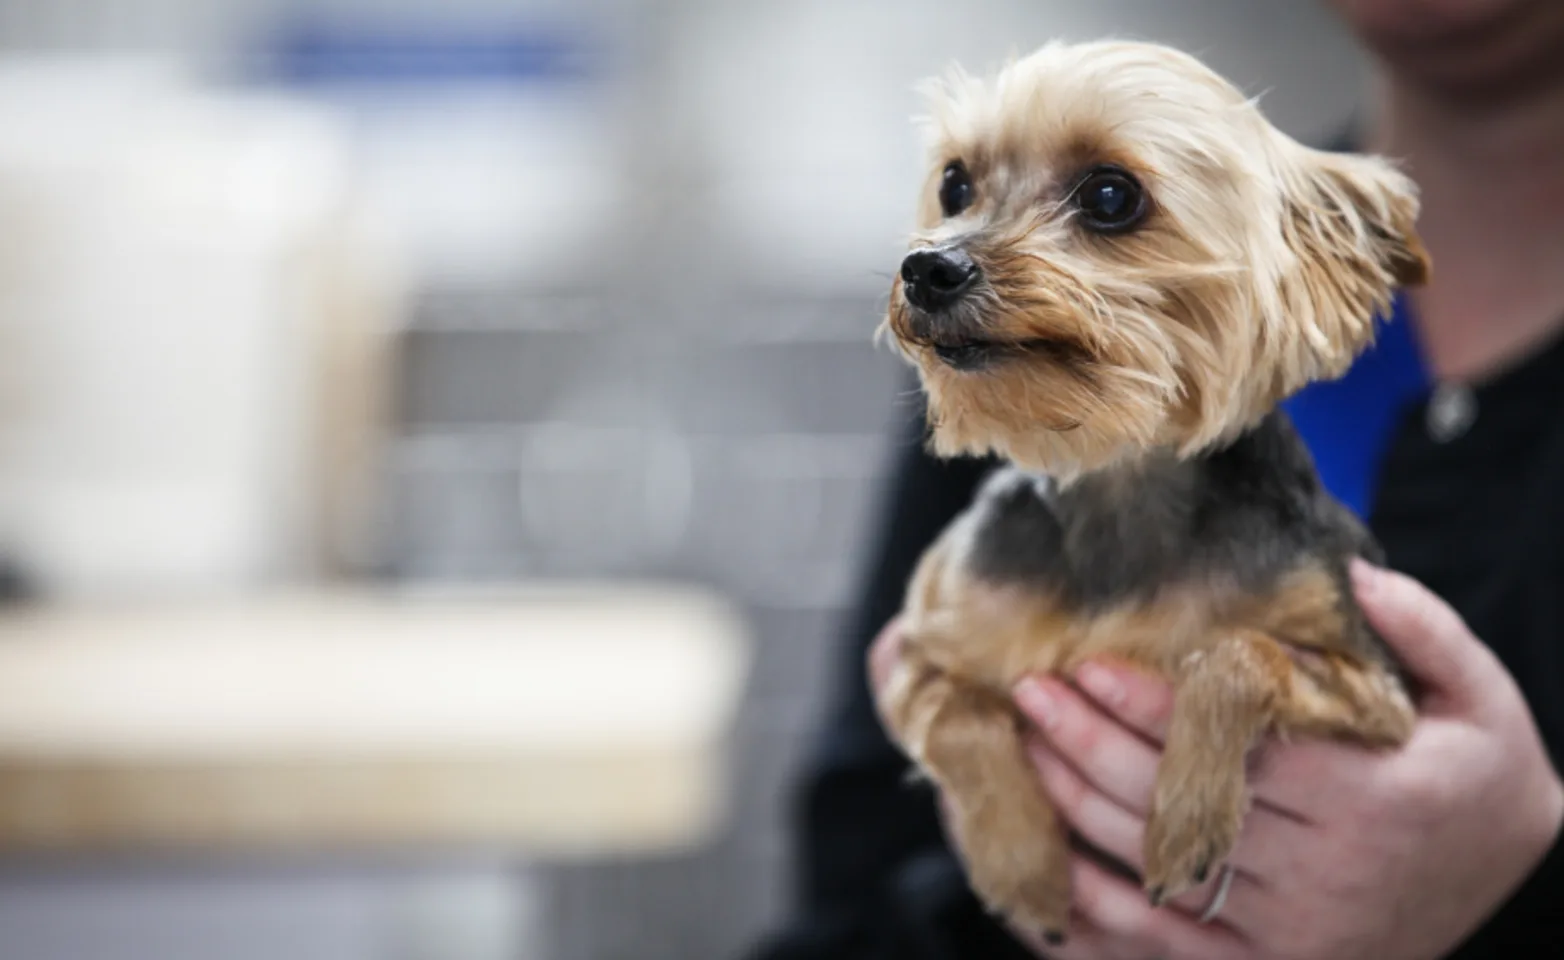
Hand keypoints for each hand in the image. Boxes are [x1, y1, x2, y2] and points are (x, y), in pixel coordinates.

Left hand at [1001, 560, 1563, 958]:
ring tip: (1028, 748)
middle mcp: (1325, 874)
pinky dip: (1095, 904)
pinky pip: (1160, 944)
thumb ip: (1423, 631)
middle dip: (1089, 744)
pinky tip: (1049, 854)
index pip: (1237, 749)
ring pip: (1155, 866)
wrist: (1512, 900)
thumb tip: (1351, 575)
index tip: (1090, 666)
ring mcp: (1291, 932)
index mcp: (1371, 800)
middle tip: (1032, 693)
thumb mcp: (1481, 699)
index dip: (1153, 709)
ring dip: (1076, 808)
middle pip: (1178, 804)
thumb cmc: (1480, 783)